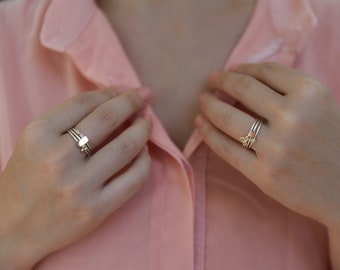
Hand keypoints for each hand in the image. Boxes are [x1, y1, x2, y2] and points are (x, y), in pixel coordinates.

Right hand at [0, 87, 151, 268]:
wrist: (12, 231)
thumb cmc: (24, 181)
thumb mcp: (33, 142)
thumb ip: (66, 121)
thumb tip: (110, 101)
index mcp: (38, 135)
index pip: (84, 102)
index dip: (110, 92)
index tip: (124, 90)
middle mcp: (58, 158)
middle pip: (108, 118)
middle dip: (132, 101)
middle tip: (144, 95)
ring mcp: (79, 186)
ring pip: (126, 147)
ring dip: (143, 129)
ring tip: (147, 122)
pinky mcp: (96, 210)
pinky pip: (133, 179)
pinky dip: (144, 161)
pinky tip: (144, 152)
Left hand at [196, 62, 339, 228]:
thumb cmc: (333, 142)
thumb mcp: (321, 105)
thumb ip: (287, 89)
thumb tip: (241, 76)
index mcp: (311, 93)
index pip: (265, 71)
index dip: (242, 68)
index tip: (230, 70)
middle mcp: (293, 117)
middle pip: (242, 89)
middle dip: (221, 81)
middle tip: (210, 81)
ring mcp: (276, 148)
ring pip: (227, 118)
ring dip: (208, 106)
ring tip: (202, 102)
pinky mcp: (264, 175)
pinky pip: (225, 148)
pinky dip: (208, 134)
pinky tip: (201, 125)